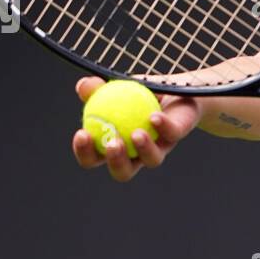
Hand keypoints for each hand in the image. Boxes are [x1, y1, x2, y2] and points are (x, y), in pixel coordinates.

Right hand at [71, 76, 204, 182]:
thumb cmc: (136, 93)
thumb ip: (97, 88)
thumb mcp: (114, 88)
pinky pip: (171, 133)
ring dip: (143, 149)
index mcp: (115, 146)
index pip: (94, 158)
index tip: (82, 134)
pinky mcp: (178, 135)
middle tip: (112, 144)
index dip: (85, 152)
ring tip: (136, 133)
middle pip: (123, 172)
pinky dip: (162, 125)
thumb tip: (83, 86)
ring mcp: (159, 148)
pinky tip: (154, 117)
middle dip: (115, 162)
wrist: (174, 87)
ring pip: (152, 160)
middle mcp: (137, 155)